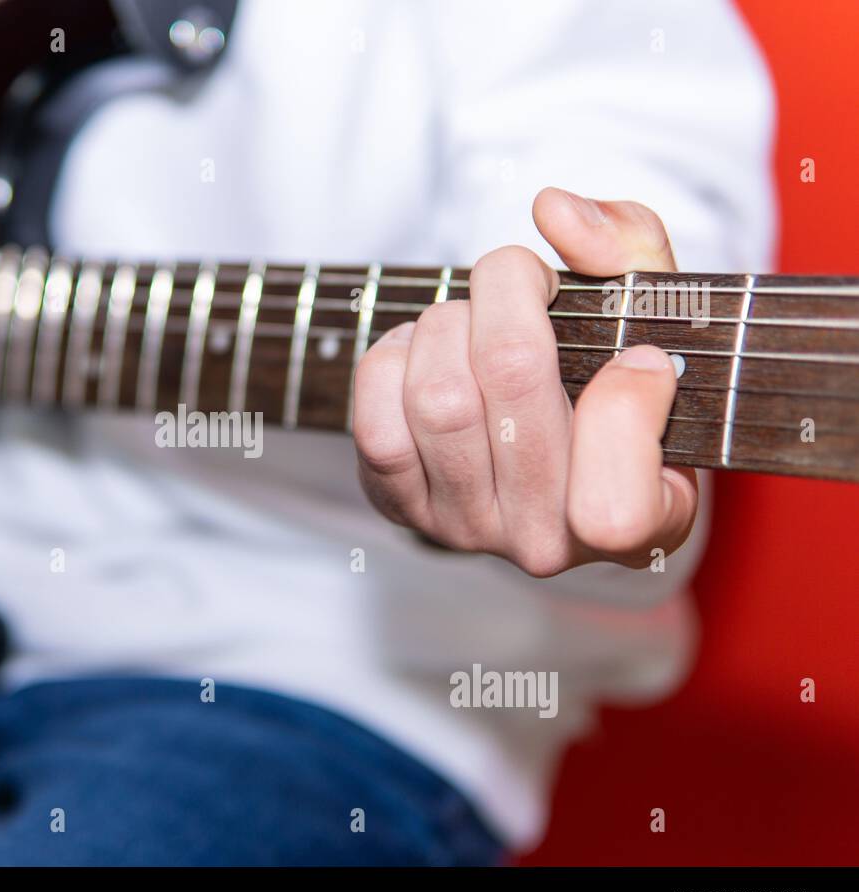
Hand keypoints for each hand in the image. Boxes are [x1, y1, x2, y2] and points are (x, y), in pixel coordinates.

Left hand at [352, 187, 698, 576]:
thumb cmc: (612, 374)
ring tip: (472, 319)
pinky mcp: (400, 506)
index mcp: (639, 522)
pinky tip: (424, 352)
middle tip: (522, 280)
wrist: (537, 445)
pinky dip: (393, 359)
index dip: (627, 400)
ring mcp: (465, 529)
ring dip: (449, 323)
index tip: (635, 354)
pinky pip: (375, 421)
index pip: (613, 502)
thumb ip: (630, 248)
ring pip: (437, 396)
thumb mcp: (654, 312)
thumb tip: (553, 210)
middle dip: (511, 295)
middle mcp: (545, 543)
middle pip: (511, 380)